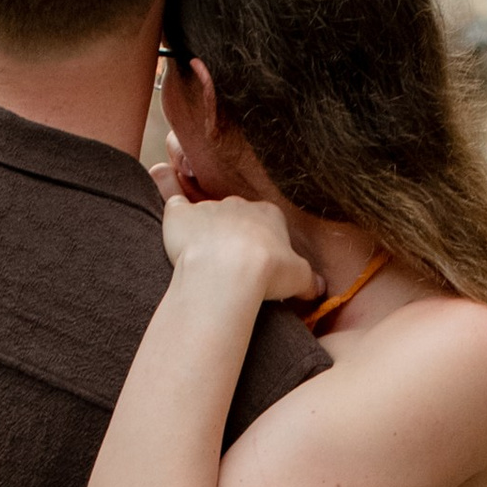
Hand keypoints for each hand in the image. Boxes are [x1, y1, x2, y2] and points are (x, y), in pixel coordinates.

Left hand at [160, 190, 316, 303]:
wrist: (228, 271)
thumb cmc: (268, 272)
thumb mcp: (300, 278)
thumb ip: (310, 281)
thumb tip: (319, 288)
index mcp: (269, 214)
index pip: (268, 222)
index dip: (264, 243)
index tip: (260, 264)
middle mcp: (238, 205)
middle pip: (237, 216)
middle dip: (234, 235)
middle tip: (231, 266)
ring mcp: (208, 207)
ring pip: (206, 214)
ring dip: (205, 231)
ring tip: (203, 259)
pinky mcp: (180, 215)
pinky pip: (173, 200)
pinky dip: (169, 198)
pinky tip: (166, 205)